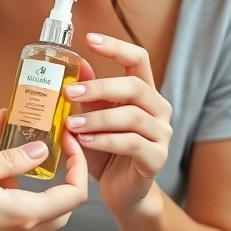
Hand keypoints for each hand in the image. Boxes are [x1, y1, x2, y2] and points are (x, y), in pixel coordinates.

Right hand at [0, 109, 87, 230]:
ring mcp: (10, 230)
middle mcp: (23, 225)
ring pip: (45, 207)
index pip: (74, 192)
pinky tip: (1, 160)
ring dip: (45, 181)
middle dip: (68, 174)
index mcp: (24, 211)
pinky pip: (22, 207)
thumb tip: (40, 148)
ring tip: (28, 147)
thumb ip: (10, 157)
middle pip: (65, 204)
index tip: (65, 138)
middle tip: (58, 147)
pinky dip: (21, 185)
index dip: (78, 163)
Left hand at [64, 33, 173, 216]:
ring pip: (132, 116)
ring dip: (98, 118)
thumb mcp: (92, 118)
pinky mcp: (157, 158)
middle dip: (100, 87)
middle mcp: (158, 109)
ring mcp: (161, 134)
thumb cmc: (106, 151)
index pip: (138, 59)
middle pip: (135, 86)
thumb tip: (77, 64)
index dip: (116, 46)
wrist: (123, 192)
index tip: (89, 38)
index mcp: (144, 93)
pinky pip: (133, 144)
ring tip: (72, 123)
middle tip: (69, 92)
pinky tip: (85, 141)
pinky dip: (106, 140)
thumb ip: (89, 94)